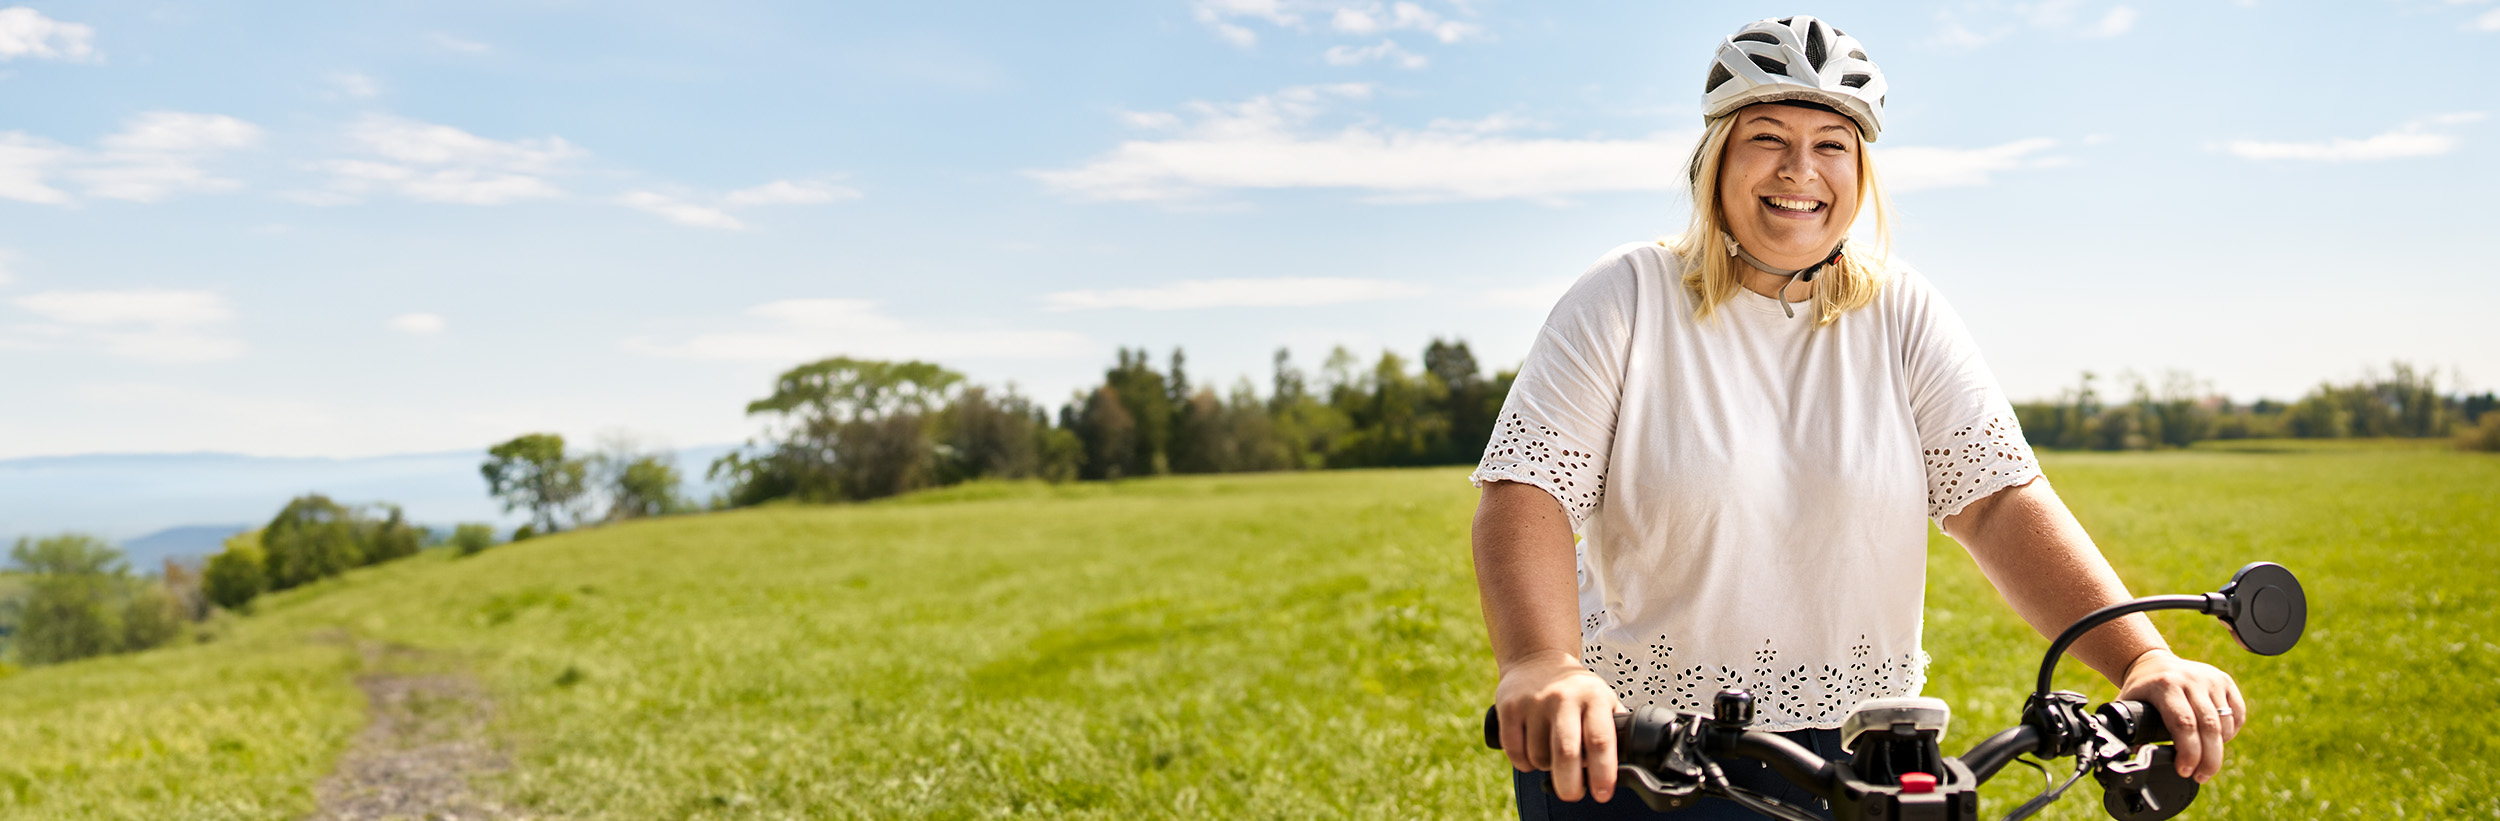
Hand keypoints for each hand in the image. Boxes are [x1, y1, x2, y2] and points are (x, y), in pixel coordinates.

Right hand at [1492, 653, 1622, 802]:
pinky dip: (1524, 762)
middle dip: (1570, 784)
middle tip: (1573, 794)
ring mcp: (1534, 701)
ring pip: (1539, 756)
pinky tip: (1531, 752)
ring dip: (1545, 767)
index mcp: (1593, 697)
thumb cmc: (1574, 689)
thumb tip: (1628, 763)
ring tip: (1551, 755)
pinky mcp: (1509, 707)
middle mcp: (1564, 697)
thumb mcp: (1602, 698)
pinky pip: (1515, 752)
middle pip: (1567, 752)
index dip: (1603, 772)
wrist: (1536, 658)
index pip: (1600, 740)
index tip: (1603, 793)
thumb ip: (1613, 727)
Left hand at [2115, 649, 2244, 782]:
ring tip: (2205, 759)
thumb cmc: (2140, 690)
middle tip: (2201, 776)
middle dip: (2208, 759)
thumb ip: (2126, 730)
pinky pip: (2238, 715)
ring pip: (2225, 723)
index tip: (2185, 770)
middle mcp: (2191, 680)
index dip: (2188, 752)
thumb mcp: (2127, 705)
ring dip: (2218, 748)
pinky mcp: (2225, 681)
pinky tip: (2217, 741)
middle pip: (2208, 727)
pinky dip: (2230, 733)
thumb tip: (2135, 757)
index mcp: (2165, 685)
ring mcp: (2211, 679)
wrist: (2154, 662)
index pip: (2183, 723)